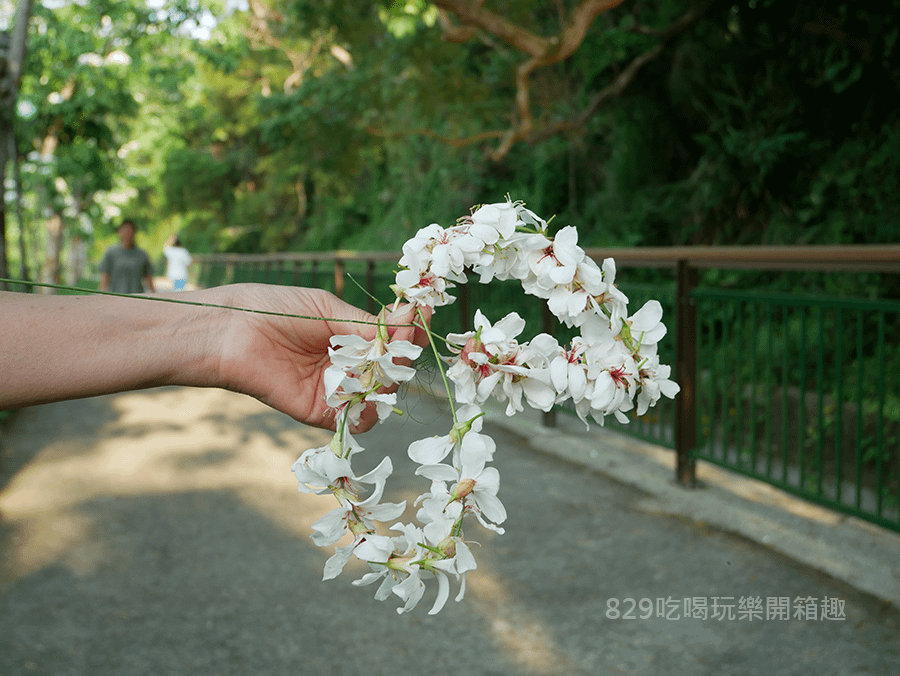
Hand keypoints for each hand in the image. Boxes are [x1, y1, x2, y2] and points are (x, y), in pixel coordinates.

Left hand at [209, 284, 430, 432]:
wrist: (230, 331)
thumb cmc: (273, 309)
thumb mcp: (328, 310)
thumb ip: (368, 325)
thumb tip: (412, 319)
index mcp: (347, 338)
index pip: (390, 343)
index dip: (408, 335)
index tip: (422, 319)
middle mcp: (343, 366)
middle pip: (390, 371)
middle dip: (401, 356)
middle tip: (403, 340)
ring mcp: (333, 391)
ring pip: (378, 396)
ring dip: (388, 381)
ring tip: (383, 363)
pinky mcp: (319, 412)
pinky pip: (354, 419)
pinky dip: (368, 409)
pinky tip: (369, 390)